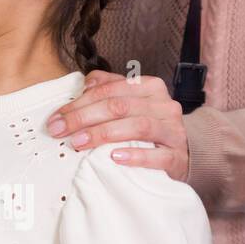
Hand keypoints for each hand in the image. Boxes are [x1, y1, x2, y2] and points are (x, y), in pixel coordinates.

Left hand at [44, 71, 189, 181]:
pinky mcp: (177, 156)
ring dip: (103, 134)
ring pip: (137, 126)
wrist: (187, 151)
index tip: (56, 118)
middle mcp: (163, 105)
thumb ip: (108, 88)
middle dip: (84, 117)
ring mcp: (173, 131)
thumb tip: (84, 86)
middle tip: (60, 130)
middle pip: (119, 106)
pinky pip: (157, 155)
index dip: (79, 103)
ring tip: (78, 142)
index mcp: (149, 87)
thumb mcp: (130, 100)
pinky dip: (135, 156)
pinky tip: (114, 158)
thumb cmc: (150, 123)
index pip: (109, 90)